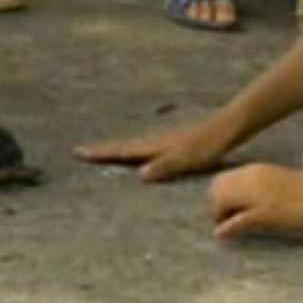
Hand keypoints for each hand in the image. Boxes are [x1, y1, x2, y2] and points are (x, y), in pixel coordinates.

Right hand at [74, 120, 234, 181]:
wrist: (224, 128)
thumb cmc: (205, 146)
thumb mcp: (185, 160)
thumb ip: (164, 167)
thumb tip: (140, 175)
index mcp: (153, 146)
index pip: (121, 150)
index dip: (100, 153)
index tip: (78, 152)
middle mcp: (153, 141)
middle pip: (121, 146)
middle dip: (101, 150)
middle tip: (80, 152)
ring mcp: (161, 140)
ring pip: (131, 146)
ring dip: (115, 150)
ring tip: (101, 154)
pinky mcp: (171, 142)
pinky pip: (143, 147)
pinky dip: (131, 151)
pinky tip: (138, 156)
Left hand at [208, 163, 302, 239]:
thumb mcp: (280, 180)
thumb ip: (266, 180)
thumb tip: (277, 170)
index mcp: (255, 171)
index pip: (221, 180)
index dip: (218, 196)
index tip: (224, 209)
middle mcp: (252, 179)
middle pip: (216, 189)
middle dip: (215, 206)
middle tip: (221, 221)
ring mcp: (258, 195)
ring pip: (224, 201)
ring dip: (219, 216)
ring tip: (222, 229)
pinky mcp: (266, 211)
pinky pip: (240, 219)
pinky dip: (229, 227)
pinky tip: (222, 234)